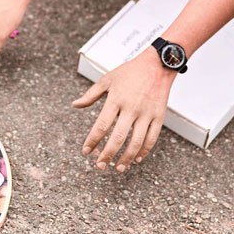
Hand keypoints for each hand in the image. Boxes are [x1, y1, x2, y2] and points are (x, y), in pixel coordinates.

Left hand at [71, 48, 174, 171]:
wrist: (158, 64)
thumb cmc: (130, 71)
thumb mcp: (107, 80)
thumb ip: (90, 95)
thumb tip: (75, 105)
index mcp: (116, 99)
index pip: (101, 125)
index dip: (92, 140)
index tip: (86, 151)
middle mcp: (131, 108)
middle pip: (118, 137)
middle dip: (107, 154)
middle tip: (100, 166)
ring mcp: (146, 113)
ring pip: (136, 142)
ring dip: (127, 158)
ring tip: (118, 168)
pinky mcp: (159, 116)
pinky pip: (152, 138)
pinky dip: (144, 151)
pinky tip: (137, 159)